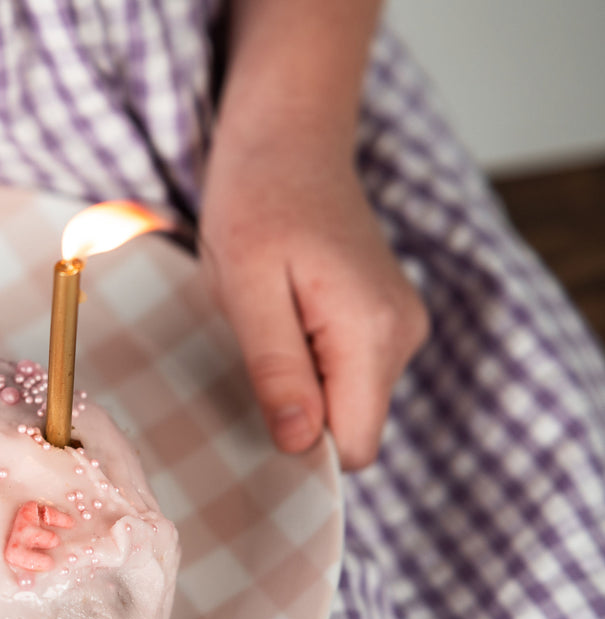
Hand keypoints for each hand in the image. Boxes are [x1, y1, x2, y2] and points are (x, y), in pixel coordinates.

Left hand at [199, 139, 427, 469]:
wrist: (288, 138)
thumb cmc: (256, 202)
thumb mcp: (246, 290)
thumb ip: (277, 368)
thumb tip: (300, 443)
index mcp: (373, 332)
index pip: (355, 446)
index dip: (303, 449)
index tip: (253, 417)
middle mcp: (403, 334)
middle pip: (351, 428)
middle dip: (297, 415)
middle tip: (248, 358)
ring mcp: (400, 324)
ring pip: (347, 402)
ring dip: (299, 385)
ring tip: (265, 325)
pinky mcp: (384, 317)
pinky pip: (347, 373)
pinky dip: (310, 364)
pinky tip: (282, 319)